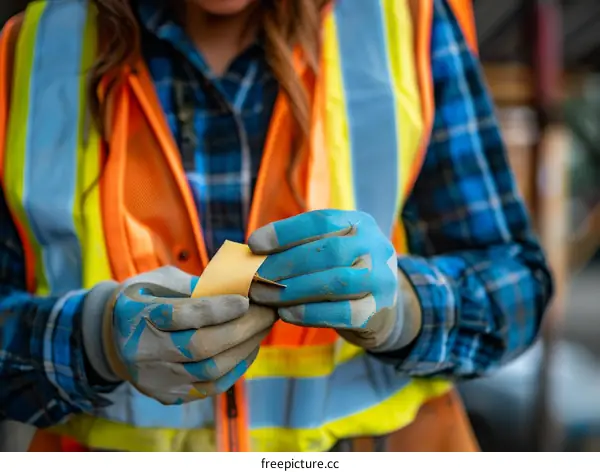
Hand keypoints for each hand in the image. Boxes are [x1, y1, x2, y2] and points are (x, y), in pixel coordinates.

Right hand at [83, 266, 275, 404]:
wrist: (112, 337)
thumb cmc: (146, 298)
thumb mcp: (159, 280)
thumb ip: (193, 285)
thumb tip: (238, 287)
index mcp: (137, 315)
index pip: (181, 315)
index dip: (217, 309)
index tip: (246, 299)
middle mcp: (143, 351)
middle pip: (200, 346)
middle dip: (242, 328)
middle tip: (268, 312)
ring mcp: (156, 378)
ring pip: (209, 370)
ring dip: (244, 348)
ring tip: (263, 327)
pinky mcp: (168, 394)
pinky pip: (210, 387)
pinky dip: (236, 367)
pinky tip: (250, 347)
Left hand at [247, 210, 401, 349]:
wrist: (380, 309)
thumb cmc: (342, 272)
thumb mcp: (331, 250)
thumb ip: (302, 246)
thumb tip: (253, 251)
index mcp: (360, 223)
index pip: (321, 221)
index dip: (285, 231)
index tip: (254, 243)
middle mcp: (376, 247)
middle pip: (328, 251)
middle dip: (285, 264)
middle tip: (255, 277)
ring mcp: (382, 279)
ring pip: (335, 282)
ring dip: (293, 290)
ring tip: (264, 297)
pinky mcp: (378, 310)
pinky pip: (342, 312)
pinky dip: (310, 313)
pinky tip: (286, 314)